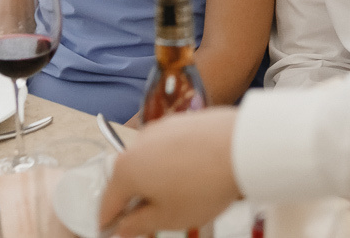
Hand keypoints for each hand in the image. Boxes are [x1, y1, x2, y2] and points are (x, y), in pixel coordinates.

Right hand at [98, 107, 241, 235]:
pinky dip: (173, 162)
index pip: (108, 203)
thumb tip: (123, 227)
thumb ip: (139, 224)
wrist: (241, 146)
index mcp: (126, 170)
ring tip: (180, 194)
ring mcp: (159, 129)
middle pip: (127, 179)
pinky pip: (168, 148)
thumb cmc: (203, 185)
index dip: (109, 221)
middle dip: (137, 199)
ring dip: (156, 179)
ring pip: (149, 161)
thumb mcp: (168, 218)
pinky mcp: (180, 121)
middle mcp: (138, 144)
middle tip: (153, 217)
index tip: (113, 231)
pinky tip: (193, 173)